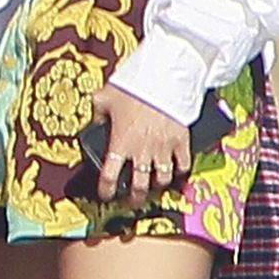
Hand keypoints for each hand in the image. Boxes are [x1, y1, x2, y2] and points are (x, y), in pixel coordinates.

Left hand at [87, 84, 190, 209]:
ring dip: (157, 185)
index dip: (106, 191)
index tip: (106, 194)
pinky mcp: (181, 142)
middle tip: (133, 201)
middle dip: (135, 199)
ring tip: (155, 186)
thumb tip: (95, 120)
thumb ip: (98, 112)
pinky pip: (183, 165)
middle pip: (139, 187)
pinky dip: (180, 171)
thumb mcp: (105, 96)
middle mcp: (141, 152)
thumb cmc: (133, 86)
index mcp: (120, 143)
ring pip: (162, 180)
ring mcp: (163, 149)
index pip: (109, 177)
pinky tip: (177, 172)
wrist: (163, 77)